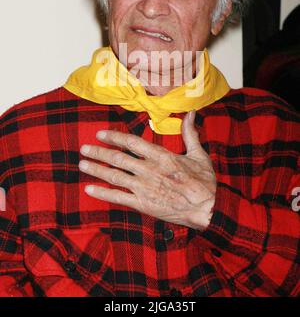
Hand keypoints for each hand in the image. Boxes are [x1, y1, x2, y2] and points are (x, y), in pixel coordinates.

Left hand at [79, 111, 215, 229]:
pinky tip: (89, 189)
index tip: (100, 134)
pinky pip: (118, 197)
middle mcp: (148, 170)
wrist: (206, 209)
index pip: (131, 142)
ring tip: (82, 164)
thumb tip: (191, 113)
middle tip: (84, 148)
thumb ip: (190, 133)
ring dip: (96, 169)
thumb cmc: (204, 182)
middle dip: (98, 152)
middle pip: (117, 158)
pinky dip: (102, 193)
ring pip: (114, 176)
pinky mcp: (142, 204)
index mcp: (161, 156)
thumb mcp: (198, 154)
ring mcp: (143, 188)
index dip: (113, 137)